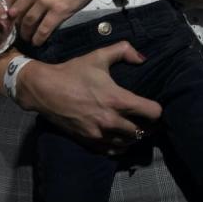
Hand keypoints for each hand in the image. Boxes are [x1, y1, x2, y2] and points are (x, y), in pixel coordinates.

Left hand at [6, 0, 121, 45]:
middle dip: (15, 21)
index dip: (10, 5)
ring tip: (27, 38)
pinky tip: (38, 42)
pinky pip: (45, 28)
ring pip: (29, 22)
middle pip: (17, 11)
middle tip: (18, 27)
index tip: (13, 10)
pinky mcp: (59, 12)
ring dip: (26, 32)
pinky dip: (39, 37)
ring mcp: (46, 3)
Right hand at [15, 41, 162, 151]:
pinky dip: (120, 146)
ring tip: (137, 128)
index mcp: (118, 99)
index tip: (156, 106)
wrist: (44, 89)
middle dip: (149, 126)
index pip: (152, 113)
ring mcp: (99, 133)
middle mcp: (111, 120)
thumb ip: (124, 50)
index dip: (158, 110)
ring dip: (135, 137)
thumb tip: (142, 58)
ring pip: (128, 143)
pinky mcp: (88, 141)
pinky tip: (121, 138)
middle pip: (142, 132)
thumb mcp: (99, 56)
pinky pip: (112, 151)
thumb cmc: (73, 71)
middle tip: (149, 120)